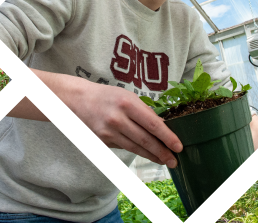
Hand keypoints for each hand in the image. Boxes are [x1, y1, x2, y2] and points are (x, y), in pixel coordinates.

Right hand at [61, 81, 182, 167]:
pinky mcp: (103, 141)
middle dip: (162, 152)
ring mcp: (109, 132)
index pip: (153, 124)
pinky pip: (125, 148)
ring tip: (164, 161)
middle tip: (174, 161)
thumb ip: (145, 111)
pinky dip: (137, 151)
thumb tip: (163, 128)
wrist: (79, 100)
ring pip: (135, 148)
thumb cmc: (108, 96)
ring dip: (152, 156)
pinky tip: (148, 154)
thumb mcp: (128, 97)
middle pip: (145, 140)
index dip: (167, 137)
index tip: (178, 146)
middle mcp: (118, 119)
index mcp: (127, 104)